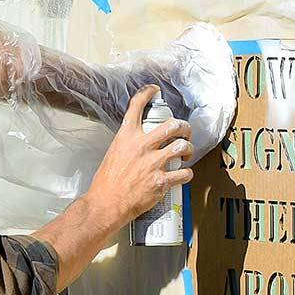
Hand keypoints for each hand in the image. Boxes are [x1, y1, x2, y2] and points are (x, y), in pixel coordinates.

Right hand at [85, 86, 193, 225]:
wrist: (106, 204)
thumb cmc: (106, 182)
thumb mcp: (113, 153)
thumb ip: (128, 143)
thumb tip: (139, 141)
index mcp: (127, 137)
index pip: (136, 106)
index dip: (147, 93)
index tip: (154, 90)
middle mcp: (142, 146)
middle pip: (172, 125)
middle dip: (184, 127)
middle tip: (185, 132)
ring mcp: (153, 163)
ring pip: (182, 146)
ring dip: (188, 149)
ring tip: (186, 153)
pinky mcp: (161, 181)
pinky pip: (184, 173)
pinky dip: (187, 174)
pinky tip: (183, 174)